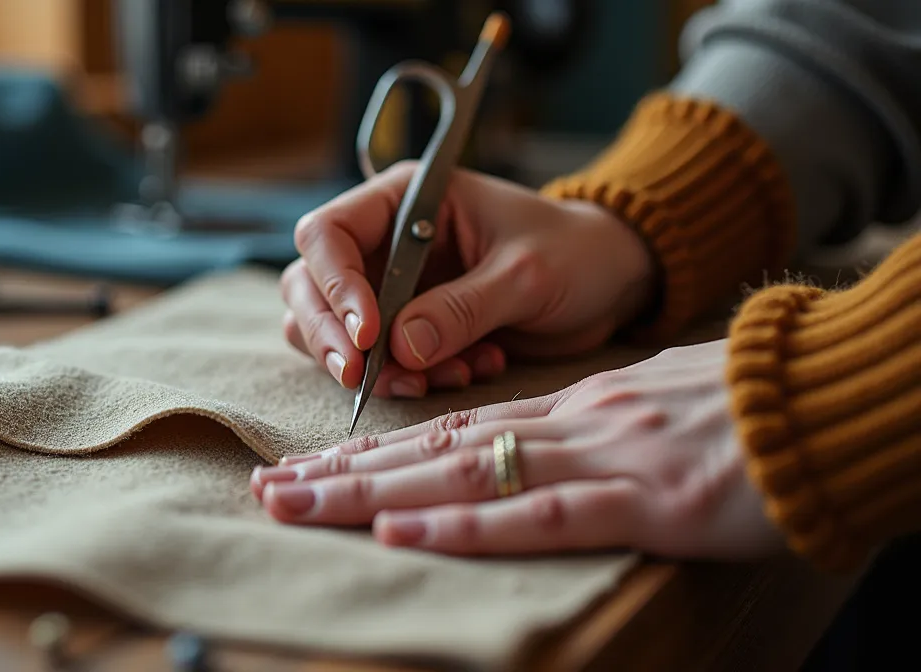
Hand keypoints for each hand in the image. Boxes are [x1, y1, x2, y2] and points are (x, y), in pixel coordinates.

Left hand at [250, 340, 784, 559]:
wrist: (827, 398)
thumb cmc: (746, 410)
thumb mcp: (653, 406)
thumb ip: (591, 427)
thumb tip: (537, 446)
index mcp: (571, 407)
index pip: (449, 430)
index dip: (370, 452)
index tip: (307, 470)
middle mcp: (569, 425)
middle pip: (433, 450)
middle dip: (344, 474)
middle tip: (269, 493)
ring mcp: (602, 458)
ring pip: (463, 472)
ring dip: (373, 494)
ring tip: (300, 505)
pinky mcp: (646, 499)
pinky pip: (541, 512)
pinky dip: (468, 525)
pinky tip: (407, 532)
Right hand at [282, 161, 654, 397]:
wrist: (611, 283)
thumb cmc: (575, 254)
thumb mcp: (526, 275)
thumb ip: (462, 308)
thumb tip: (399, 348)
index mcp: (404, 199)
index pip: (327, 234)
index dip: (335, 286)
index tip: (369, 336)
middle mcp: (384, 240)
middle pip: (311, 286)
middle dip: (333, 337)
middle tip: (365, 379)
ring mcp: (390, 287)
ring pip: (331, 331)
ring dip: (372, 367)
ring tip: (437, 378)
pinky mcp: (407, 329)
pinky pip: (376, 362)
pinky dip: (407, 378)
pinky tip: (466, 372)